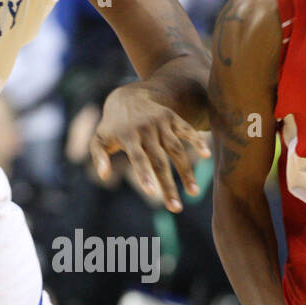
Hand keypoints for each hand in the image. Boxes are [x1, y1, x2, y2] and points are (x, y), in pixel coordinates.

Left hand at [89, 82, 210, 211]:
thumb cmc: (112, 126)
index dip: (144, 174)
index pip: (138, 159)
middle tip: (176, 208)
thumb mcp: (99, 139)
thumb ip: (98, 157)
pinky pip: (187, 130)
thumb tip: (103, 176)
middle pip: (160, 161)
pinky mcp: (172, 117)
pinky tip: (207, 155)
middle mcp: (146, 130)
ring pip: (177, 149)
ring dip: (186, 172)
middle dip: (168, 185)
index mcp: (128, 136)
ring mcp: (161, 123)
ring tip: (194, 192)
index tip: (151, 193)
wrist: (127, 97)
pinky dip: (197, 140)